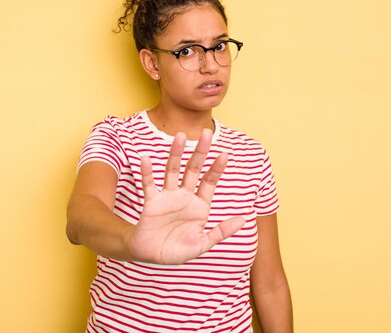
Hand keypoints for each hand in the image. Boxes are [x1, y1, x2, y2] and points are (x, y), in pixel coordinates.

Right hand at [127, 128, 244, 263]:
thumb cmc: (176, 250)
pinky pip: (149, 184)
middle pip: (193, 169)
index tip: (224, 154)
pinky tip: (146, 159)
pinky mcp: (152, 202)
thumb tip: (244, 219)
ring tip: (180, 136)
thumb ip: (221, 232)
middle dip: (200, 152)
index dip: (217, 168)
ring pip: (172, 171)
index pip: (210, 182)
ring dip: (176, 154)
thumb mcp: (202, 244)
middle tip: (206, 132)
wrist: (150, 256)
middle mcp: (184, 196)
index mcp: (199, 205)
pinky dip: (148, 172)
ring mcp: (167, 197)